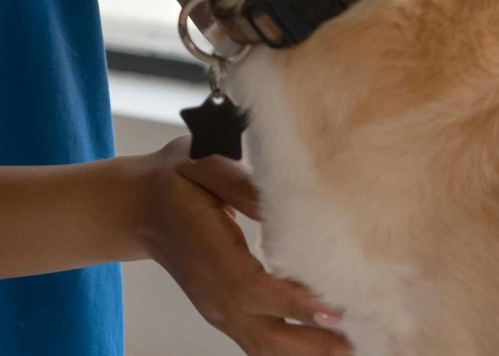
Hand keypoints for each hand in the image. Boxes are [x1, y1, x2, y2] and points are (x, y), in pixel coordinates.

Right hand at [134, 138, 350, 354]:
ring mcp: (217, 310)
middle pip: (264, 335)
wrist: (138, 208)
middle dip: (313, 343)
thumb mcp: (199, 162)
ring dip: (306, 352)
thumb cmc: (173, 180)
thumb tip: (277, 207)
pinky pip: (260, 344)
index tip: (335, 310)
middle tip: (360, 340)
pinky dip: (291, 351)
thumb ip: (237, 184)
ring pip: (264, 348)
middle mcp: (213, 293)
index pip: (252, 290)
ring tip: (351, 348)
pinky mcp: (224, 315)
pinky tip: (323, 346)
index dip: (293, 304)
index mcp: (208, 254)